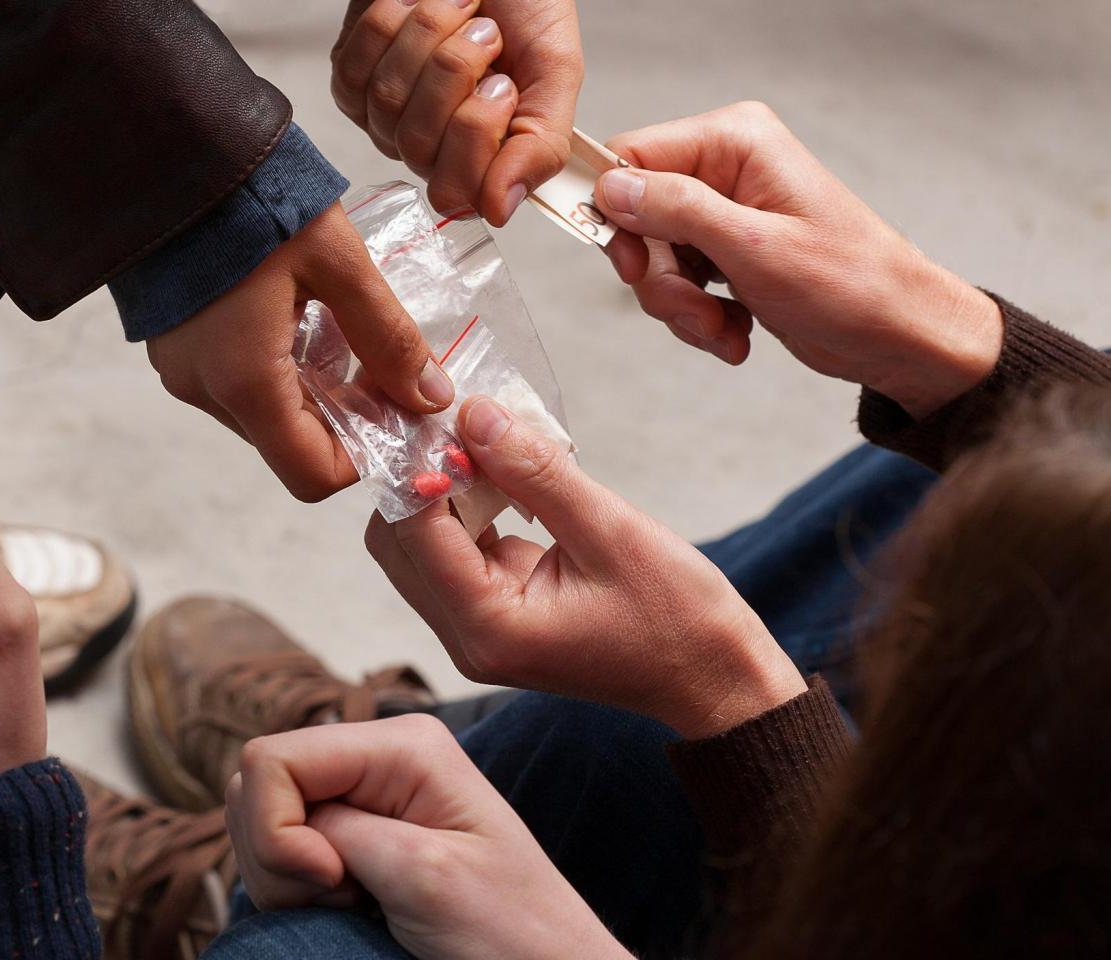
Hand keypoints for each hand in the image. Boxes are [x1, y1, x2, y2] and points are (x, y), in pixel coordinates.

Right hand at [147, 203, 452, 501]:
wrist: (167, 149)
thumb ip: (388, 336)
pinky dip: (283, 367)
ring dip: (318, 389)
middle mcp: (206, 390)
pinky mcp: (177, 345)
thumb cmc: (253, 198)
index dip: (365, 458)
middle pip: (292, 445)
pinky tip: (303, 314)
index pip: (312, 475)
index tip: (400, 413)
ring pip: (268, 414)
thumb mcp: (338, 262)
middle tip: (387, 365)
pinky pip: (240, 382)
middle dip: (348, 417)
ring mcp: (184, 370)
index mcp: (244, 381)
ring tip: (345, 327)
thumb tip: (430, 398)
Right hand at [226, 714, 630, 959]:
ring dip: (285, 877)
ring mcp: (364, 795)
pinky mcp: (354, 835)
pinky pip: (283, 848)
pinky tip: (349, 907)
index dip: (276, 830)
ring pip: (262, 818)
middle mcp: (378, 756)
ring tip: (355, 904)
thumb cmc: (509, 930)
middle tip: (345, 898)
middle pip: (259, 785)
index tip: (331, 881)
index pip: (272, 759)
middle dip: (276, 854)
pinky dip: (294, 888)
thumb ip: (339, 830)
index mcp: (402, 744)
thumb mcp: (423, 874)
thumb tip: (275, 814)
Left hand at [330, 0, 582, 223]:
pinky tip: (416, 3)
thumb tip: (502, 210)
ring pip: (387, 100)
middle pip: (419, 145)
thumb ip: (541, 144)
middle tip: (486, 32)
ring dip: (427, 36)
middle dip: (456, 71)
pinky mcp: (352, 79)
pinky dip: (389, 23)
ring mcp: (387, 117)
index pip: (457, 191)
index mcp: (483, 159)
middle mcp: (431, 149)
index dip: (477, 132)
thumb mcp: (555, 71)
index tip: (503, 83)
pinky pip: (355, 68)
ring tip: (459, 6)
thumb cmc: (525, 8)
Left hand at [368, 396, 807, 738]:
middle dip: (424, 476)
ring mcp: (477, 629)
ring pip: (422, 544)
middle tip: (469, 420)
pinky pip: (458, 550)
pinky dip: (471, 507)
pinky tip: (509, 474)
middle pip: (398, 541)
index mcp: (487, 628)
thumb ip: (536, 473)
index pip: (413, 533)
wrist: (712, 677)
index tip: (454, 412)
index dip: (423, 467)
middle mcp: (467, 637)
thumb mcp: (610, 531)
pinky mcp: (496, 612)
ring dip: (447, 488)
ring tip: (495, 441)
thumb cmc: (676, 616)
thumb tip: (474, 414)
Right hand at [595, 101, 1003, 417]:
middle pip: (639, 217)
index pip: (634, 156)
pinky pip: (682, 284)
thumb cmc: (852, 285)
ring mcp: (727, 213)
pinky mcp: (730, 253)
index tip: (633, 265)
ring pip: (656, 259)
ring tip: (723, 330)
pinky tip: (735, 333)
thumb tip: (613, 188)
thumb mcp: (754, 246)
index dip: (618, 214)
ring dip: (682, 307)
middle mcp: (728, 168)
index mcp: (736, 141)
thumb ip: (677, 210)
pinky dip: (699, 318)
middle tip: (694, 310)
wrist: (899, 335)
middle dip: (660, 278)